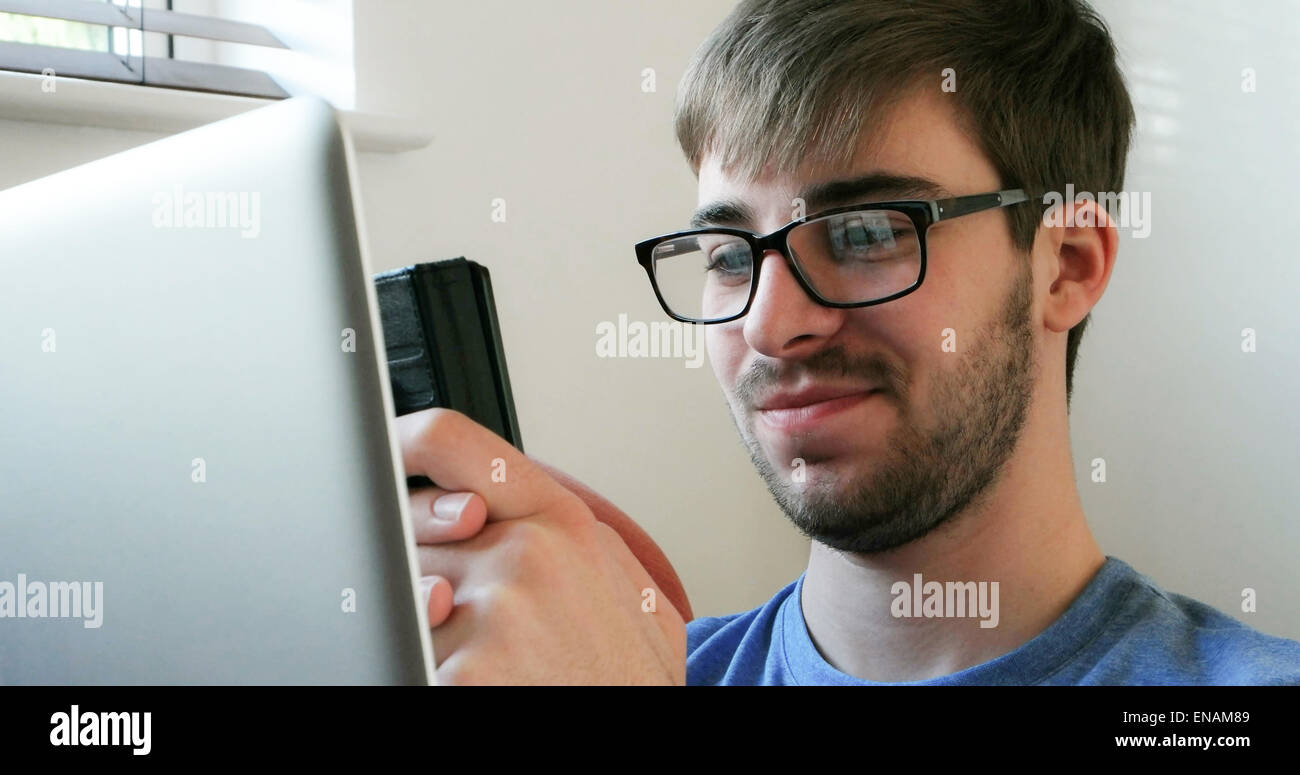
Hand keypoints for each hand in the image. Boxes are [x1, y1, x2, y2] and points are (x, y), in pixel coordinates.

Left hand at [396, 408, 685, 684]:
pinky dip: (425, 669)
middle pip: (408, 533)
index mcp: (562, 520)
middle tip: (468, 612)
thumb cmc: (623, 673)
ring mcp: (494, 613)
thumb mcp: (616, 579)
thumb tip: (461, 501)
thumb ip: (546, 527)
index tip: (378, 451)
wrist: (642, 736)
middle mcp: (526, 555)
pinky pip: (402, 653)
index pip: (452, 442)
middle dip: (421, 571)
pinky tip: (479, 681)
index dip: (399, 440)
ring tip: (492, 660)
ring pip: (400, 600)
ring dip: (423, 630)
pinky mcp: (462, 672)